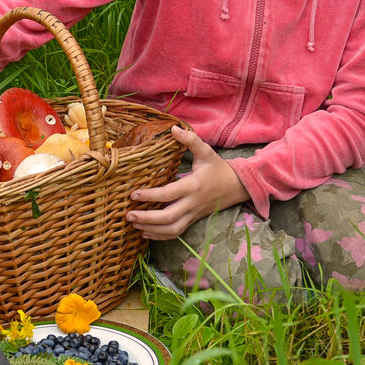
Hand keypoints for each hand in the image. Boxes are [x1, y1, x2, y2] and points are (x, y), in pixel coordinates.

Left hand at [126, 126, 249, 239]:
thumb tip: (173, 128)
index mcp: (193, 186)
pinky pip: (176, 233)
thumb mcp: (206, 151)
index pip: (169, 194)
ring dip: (152, 230)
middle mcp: (192, 203)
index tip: (133, 194)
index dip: (150, 196)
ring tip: (134, 225)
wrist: (236, 187)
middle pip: (169, 217)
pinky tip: (146, 233)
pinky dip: (160, 236)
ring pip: (172, 229)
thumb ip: (190, 140)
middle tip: (129, 215)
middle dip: (147, 219)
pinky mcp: (192, 221)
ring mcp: (193, 214)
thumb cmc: (217, 168)